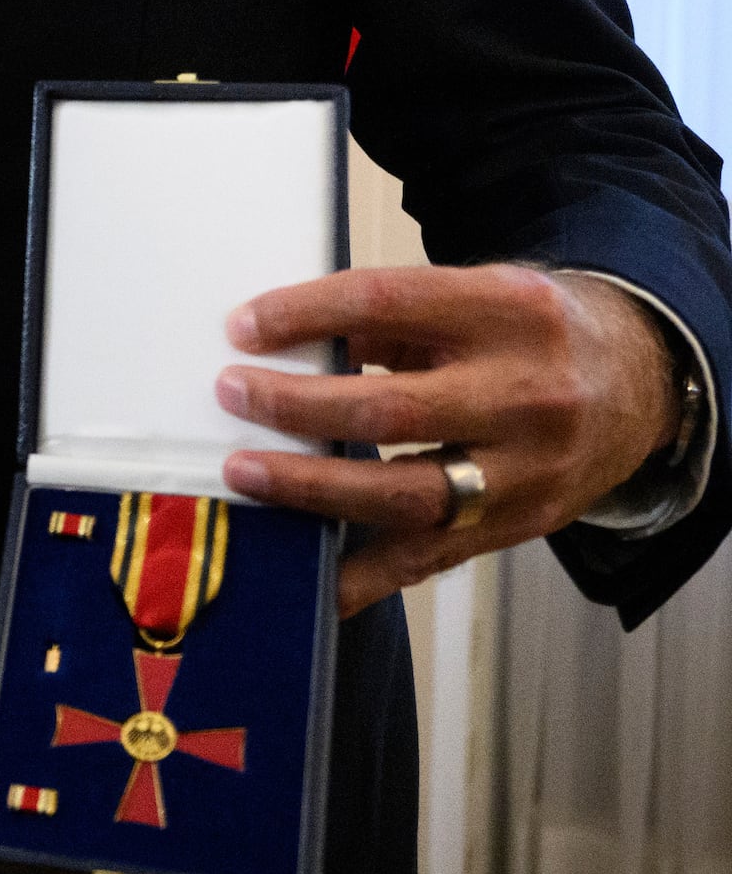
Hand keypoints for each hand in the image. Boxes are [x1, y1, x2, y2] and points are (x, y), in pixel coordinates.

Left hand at [216, 264, 679, 616]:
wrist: (640, 382)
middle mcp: (523, 394)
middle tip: (233, 395)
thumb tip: (294, 346)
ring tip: (247, 474)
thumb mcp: (479, 294)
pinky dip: (366, 576)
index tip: (243, 327)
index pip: (387, 305)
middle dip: (298, 408)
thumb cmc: (535, 331)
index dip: (307, 314)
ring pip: (407, 495)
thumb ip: (396, 320)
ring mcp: (525, 471)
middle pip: (392, 410)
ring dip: (314, 491)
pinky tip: (312, 579)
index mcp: (506, 311)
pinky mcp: (520, 526)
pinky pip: (433, 560)